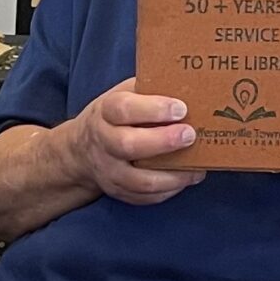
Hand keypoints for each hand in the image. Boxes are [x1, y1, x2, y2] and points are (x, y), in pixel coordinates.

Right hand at [69, 77, 204, 205]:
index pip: (124, 109)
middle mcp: (104, 141)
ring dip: (172, 176)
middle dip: (163, 141)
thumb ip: (151, 88)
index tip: (181, 108)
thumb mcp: (126, 93)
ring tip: (197, 167)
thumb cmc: (116, 114)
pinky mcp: (117, 191)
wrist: (82, 148)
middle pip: (128, 145)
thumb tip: (190, 82)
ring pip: (138, 180)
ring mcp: (109, 170)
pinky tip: (186, 179)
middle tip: (190, 135)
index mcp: (106, 111)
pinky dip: (168, 191)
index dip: (153, 109)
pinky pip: (143, 197)